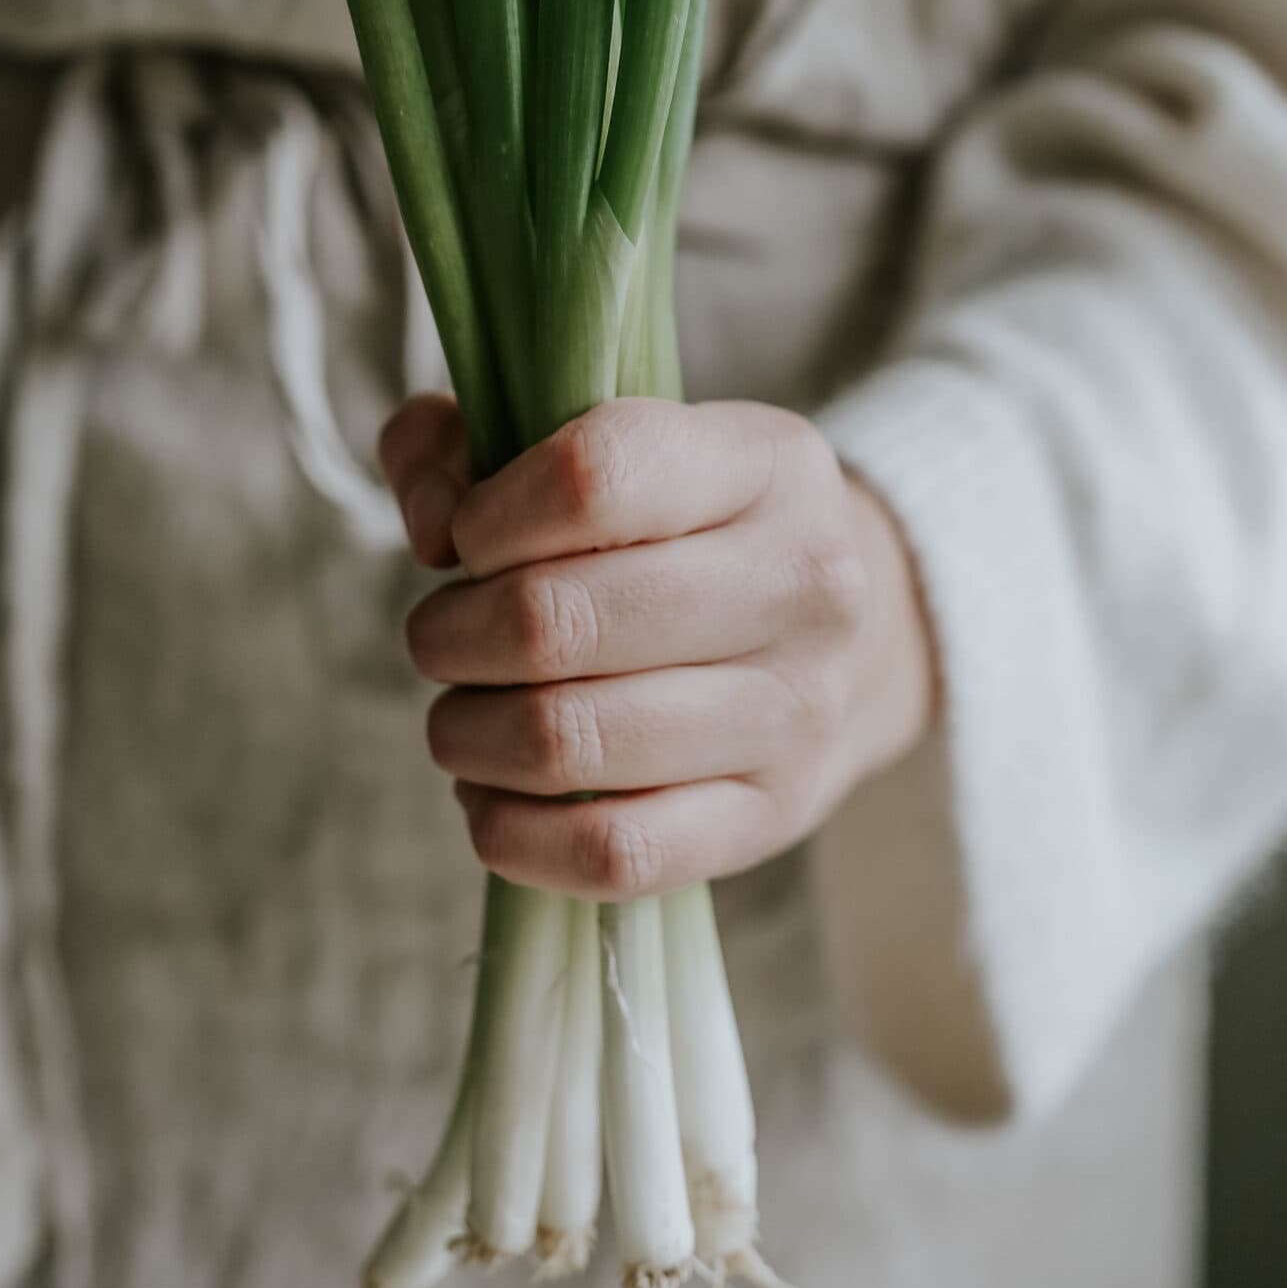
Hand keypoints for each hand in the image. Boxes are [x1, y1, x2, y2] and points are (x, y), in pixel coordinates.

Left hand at [379, 395, 938, 900]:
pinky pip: (612, 851)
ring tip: (463, 714)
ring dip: (469, 734)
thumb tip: (430, 528)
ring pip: (569, 741)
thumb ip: (464, 442)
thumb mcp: (597, 435)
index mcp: (764, 463)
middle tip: (443, 637)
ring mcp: (794, 711)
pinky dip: (514, 834)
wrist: (856, 635)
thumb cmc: (682, 527)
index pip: (595, 476)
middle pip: (558, 621)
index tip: (467, 539)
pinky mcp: (772, 816)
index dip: (491, 514)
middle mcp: (801, 582)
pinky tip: (492, 795)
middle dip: (454, 635)